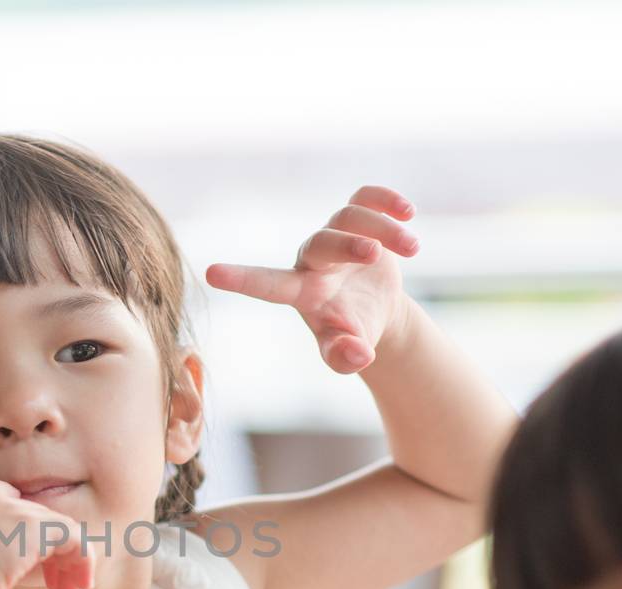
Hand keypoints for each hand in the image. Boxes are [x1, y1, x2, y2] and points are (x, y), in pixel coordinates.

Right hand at [0, 479, 95, 588]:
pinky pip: (73, 539)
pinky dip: (82, 562)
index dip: (19, 521)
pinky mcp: (35, 526)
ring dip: (69, 564)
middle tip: (57, 588)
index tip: (26, 556)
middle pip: (35, 517)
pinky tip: (79, 588)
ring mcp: (12, 510)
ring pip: (57, 529)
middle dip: (50, 553)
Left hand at [206, 185, 419, 373]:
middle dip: (344, 244)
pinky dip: (385, 199)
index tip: (210, 273)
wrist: (375, 310)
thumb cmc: (351, 333)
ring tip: (411, 247)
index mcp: (301, 291)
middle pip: (320, 242)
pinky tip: (407, 212)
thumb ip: (345, 358)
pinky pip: (365, 196)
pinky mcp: (359, 219)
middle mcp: (313, 259)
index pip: (267, 284)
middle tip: (373, 253)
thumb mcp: (347, 352)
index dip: (241, 279)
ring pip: (350, 216)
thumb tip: (360, 357)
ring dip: (382, 229)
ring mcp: (336, 235)